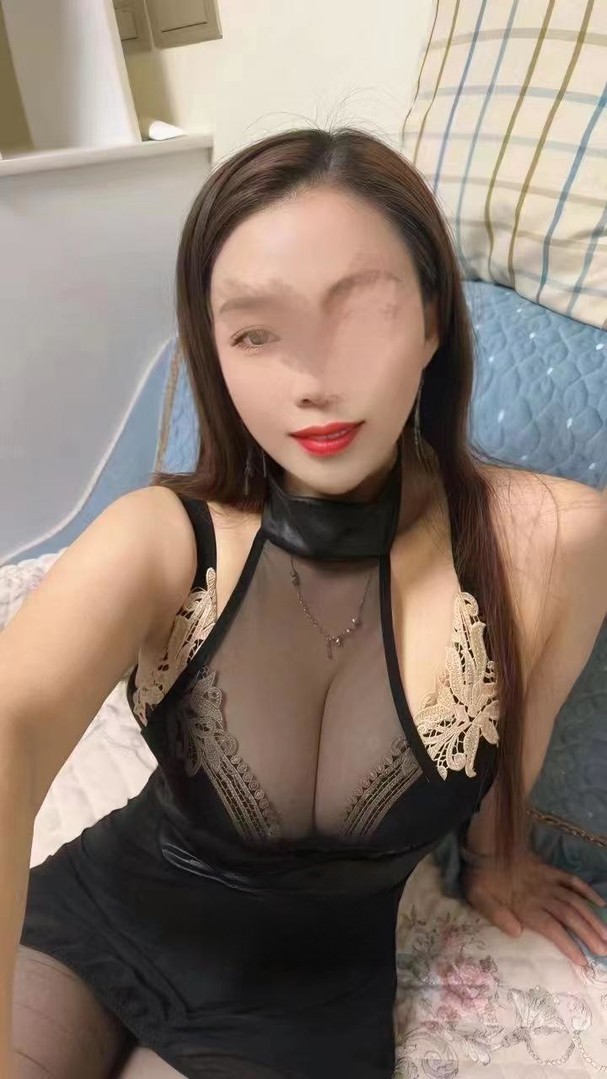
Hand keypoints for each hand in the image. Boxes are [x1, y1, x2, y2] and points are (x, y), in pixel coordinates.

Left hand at [463, 850, 606, 966]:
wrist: (484, 844)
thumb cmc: (479, 876)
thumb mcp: (477, 896)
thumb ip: (496, 914)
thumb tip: (517, 932)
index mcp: (524, 904)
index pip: (552, 928)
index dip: (568, 944)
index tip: (583, 961)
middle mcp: (541, 894)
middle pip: (569, 916)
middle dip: (588, 935)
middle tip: (604, 951)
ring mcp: (548, 881)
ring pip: (575, 901)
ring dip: (592, 918)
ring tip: (606, 936)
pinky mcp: (549, 869)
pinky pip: (572, 879)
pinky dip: (587, 890)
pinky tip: (600, 903)